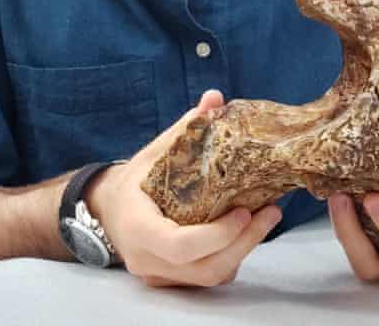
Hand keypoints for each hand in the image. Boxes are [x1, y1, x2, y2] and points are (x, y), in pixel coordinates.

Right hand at [87, 89, 282, 286]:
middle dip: (243, 242)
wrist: (108, 211)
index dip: (217, 234)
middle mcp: (147, 260)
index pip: (180, 245)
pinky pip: (207, 277)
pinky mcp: (172, 281)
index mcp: (138, 228)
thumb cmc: (133, 181)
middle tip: (270, 213)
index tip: (244, 211)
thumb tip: (215, 98)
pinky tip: (247, 231)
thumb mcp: (154, 152)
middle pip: (204, 268)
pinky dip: (231, 255)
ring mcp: (159, 275)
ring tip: (266, 218)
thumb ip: (185, 128)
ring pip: (210, 276)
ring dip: (243, 249)